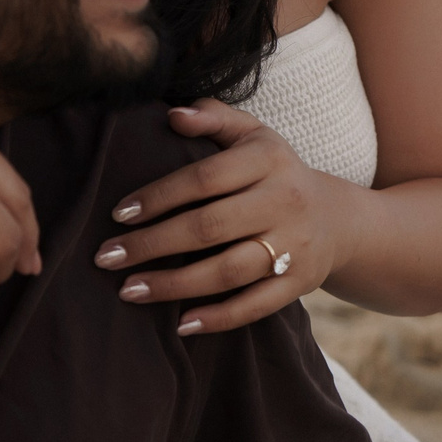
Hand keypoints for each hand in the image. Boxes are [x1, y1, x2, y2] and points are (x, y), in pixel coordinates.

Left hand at [94, 100, 354, 333]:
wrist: (336, 218)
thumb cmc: (273, 171)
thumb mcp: (251, 134)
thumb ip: (213, 118)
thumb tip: (172, 116)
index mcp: (268, 159)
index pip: (205, 178)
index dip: (159, 196)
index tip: (118, 214)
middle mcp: (284, 201)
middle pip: (210, 227)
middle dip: (152, 244)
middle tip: (105, 258)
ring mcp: (294, 246)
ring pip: (228, 270)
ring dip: (174, 285)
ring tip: (129, 290)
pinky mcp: (300, 284)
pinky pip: (256, 305)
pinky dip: (218, 318)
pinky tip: (179, 325)